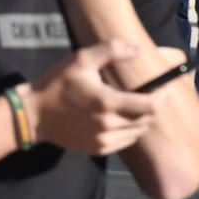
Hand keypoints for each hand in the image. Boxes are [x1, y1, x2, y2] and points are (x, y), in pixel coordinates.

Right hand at [23, 40, 159, 155]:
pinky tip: (118, 118)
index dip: (163, 96)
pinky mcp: (99, 148)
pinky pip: (125, 141)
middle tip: (151, 94)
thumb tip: (138, 49)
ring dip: (142, 119)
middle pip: (148, 120)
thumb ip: (110, 51)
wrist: (34, 114)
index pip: (151, 105)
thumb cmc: (56, 84)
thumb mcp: (79, 60)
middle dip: (153, 106)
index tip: (164, 87)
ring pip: (138, 131)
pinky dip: (129, 129)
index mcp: (106, 102)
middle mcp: (109, 124)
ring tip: (133, 105)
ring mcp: (104, 140)